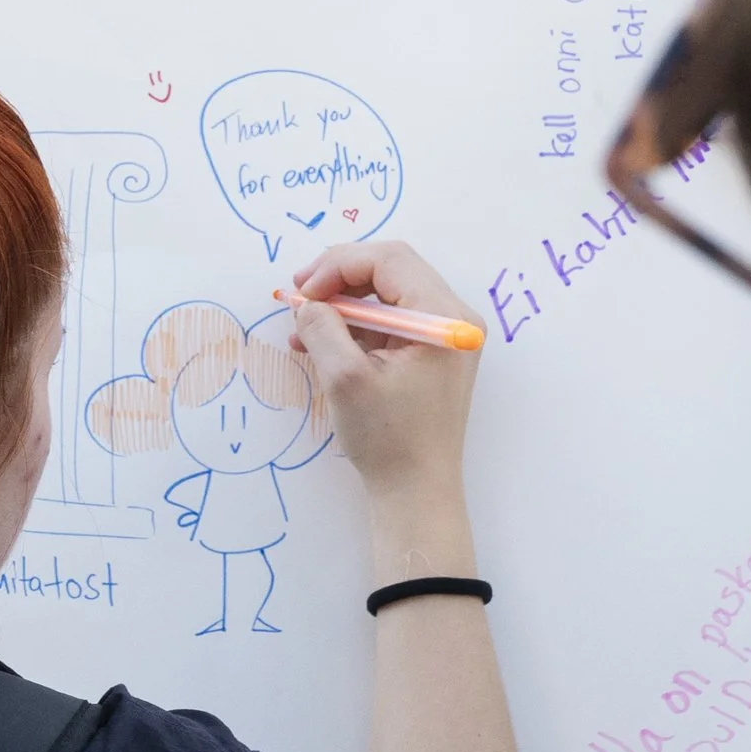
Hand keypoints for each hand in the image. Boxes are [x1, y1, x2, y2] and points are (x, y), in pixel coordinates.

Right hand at [288, 242, 482, 502]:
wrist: (415, 490)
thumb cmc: (389, 438)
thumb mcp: (346, 378)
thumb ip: (322, 328)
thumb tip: (305, 301)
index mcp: (444, 317)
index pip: (389, 260)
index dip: (338, 265)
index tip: (303, 291)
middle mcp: (452, 318)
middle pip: (390, 271)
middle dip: (338, 277)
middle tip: (298, 293)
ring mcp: (442, 337)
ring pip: (385, 295)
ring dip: (341, 303)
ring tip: (301, 322)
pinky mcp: (428, 356)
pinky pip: (387, 324)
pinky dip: (353, 326)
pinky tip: (318, 342)